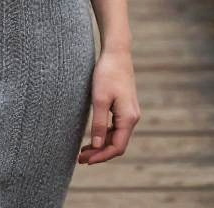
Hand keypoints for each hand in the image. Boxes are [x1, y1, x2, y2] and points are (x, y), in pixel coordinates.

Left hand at [78, 47, 140, 164]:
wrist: (117, 53)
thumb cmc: (107, 73)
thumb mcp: (99, 99)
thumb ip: (99, 124)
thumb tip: (98, 147)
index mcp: (128, 118)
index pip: (117, 147)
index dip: (102, 156)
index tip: (86, 161)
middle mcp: (132, 117)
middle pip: (117, 144)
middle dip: (100, 153)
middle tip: (80, 159)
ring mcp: (129, 112)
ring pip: (117, 136)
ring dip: (102, 145)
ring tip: (83, 151)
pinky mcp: (124, 106)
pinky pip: (116, 127)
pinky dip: (105, 135)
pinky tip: (93, 136)